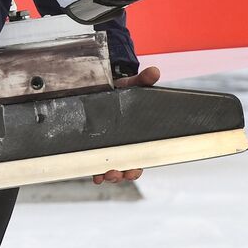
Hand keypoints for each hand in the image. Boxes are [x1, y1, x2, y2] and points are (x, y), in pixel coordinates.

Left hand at [95, 66, 160, 184]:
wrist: (105, 89)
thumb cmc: (123, 91)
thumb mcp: (133, 85)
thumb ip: (143, 80)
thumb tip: (154, 72)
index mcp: (136, 136)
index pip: (140, 156)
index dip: (137, 167)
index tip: (133, 170)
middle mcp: (123, 145)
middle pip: (125, 167)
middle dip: (121, 175)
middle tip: (117, 173)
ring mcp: (107, 147)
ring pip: (110, 168)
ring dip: (108, 174)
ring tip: (104, 175)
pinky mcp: (94, 146)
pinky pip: (94, 163)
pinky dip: (93, 171)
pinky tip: (94, 175)